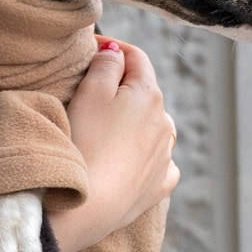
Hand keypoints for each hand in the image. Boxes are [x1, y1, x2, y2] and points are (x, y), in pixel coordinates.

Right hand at [50, 39, 178, 251]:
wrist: (89, 204)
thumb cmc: (86, 142)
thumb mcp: (90, 91)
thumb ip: (106, 64)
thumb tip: (117, 53)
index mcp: (149, 95)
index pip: (136, 58)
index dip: (114, 47)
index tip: (92, 47)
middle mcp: (165, 123)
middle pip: (146, 92)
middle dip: (123, 85)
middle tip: (92, 87)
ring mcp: (165, 156)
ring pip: (155, 127)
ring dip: (137, 120)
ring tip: (111, 125)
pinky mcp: (158, 185)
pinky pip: (160, 162)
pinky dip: (149, 155)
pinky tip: (134, 159)